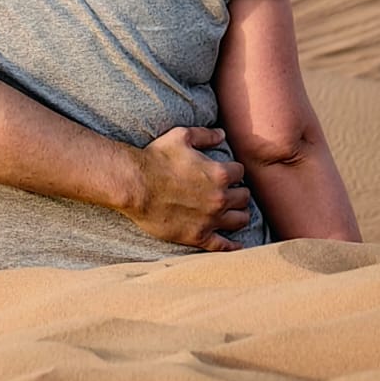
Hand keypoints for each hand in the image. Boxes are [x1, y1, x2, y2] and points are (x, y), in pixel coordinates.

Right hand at [124, 127, 250, 251]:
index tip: (227, 171)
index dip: (234, 170)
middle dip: (239, 192)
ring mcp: (210, 220)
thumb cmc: (156, 158)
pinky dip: (232, 246)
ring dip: (240, 214)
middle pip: (244, 197)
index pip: (240, 172)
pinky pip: (223, 246)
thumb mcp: (180, 136)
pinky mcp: (198, 236)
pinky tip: (236, 245)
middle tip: (232, 191)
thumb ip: (205, 134)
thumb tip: (222, 134)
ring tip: (235, 212)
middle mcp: (220, 198)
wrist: (135, 185)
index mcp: (219, 173)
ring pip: (240, 220)